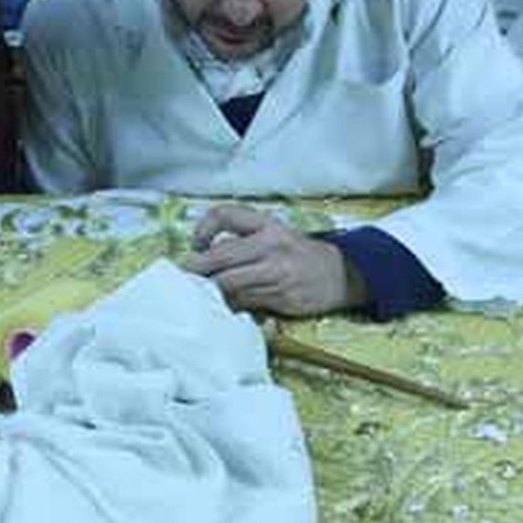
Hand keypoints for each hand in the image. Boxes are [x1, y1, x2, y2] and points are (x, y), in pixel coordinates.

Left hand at [184, 204, 367, 317]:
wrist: (340, 275)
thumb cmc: (298, 253)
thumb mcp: (274, 234)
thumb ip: (242, 238)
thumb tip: (201, 253)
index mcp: (267, 225)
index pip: (225, 215)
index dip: (203, 229)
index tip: (196, 245)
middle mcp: (270, 246)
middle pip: (220, 256)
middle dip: (196, 269)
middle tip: (182, 278)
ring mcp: (276, 274)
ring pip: (229, 284)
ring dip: (209, 291)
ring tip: (196, 295)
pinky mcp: (279, 298)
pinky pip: (243, 303)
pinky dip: (228, 305)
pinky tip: (221, 308)